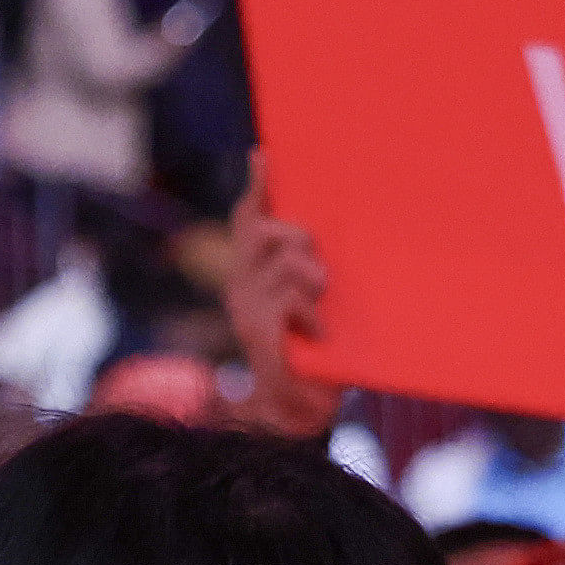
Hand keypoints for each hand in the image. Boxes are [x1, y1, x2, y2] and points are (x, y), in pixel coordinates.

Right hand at [222, 186, 340, 435]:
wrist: (298, 409)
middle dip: (298, 237)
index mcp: (251, 273)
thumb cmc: (314, 350)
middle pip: (265, 231)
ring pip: (288, 263)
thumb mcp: (314, 299)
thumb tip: (321, 227)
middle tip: (321, 270)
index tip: (264, 155)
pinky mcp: (260, 332)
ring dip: (314, 280)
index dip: (256, 188)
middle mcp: (240, 286)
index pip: (246, 220)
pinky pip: (289, 298)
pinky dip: (311, 311)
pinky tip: (319, 330)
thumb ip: (309, 263)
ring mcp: (246, 310)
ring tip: (323, 305)